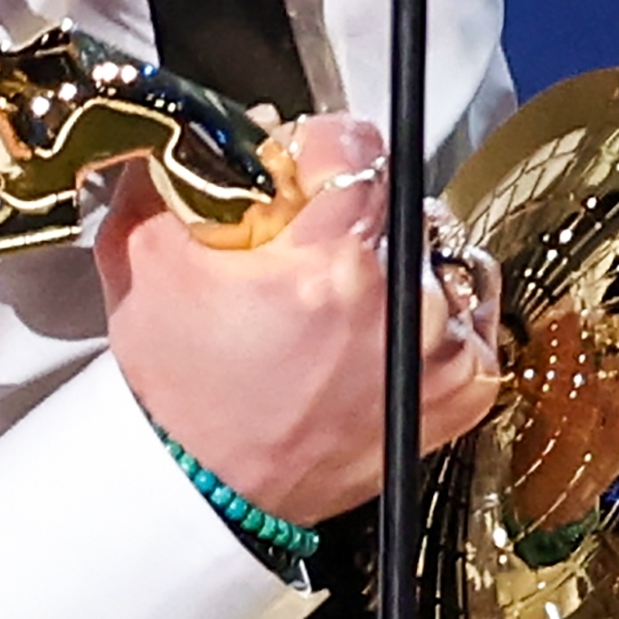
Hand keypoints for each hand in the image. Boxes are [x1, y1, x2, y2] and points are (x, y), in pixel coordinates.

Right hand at [99, 115, 500, 529]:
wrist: (207, 491)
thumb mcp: (143, 262)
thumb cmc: (181, 391)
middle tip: (306, 244)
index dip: (316, 150)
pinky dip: (440, 313)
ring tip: (346, 294)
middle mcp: (403, 306)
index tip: (296, 173)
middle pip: (398, 199)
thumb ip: (170, 172)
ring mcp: (442, 352)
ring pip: (440, 254)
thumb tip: (200, 126)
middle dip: (353, 208)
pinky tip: (387, 328)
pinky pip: (474, 317)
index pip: (358, 147)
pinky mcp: (461, 393)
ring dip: (398, 259)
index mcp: (333, 263)